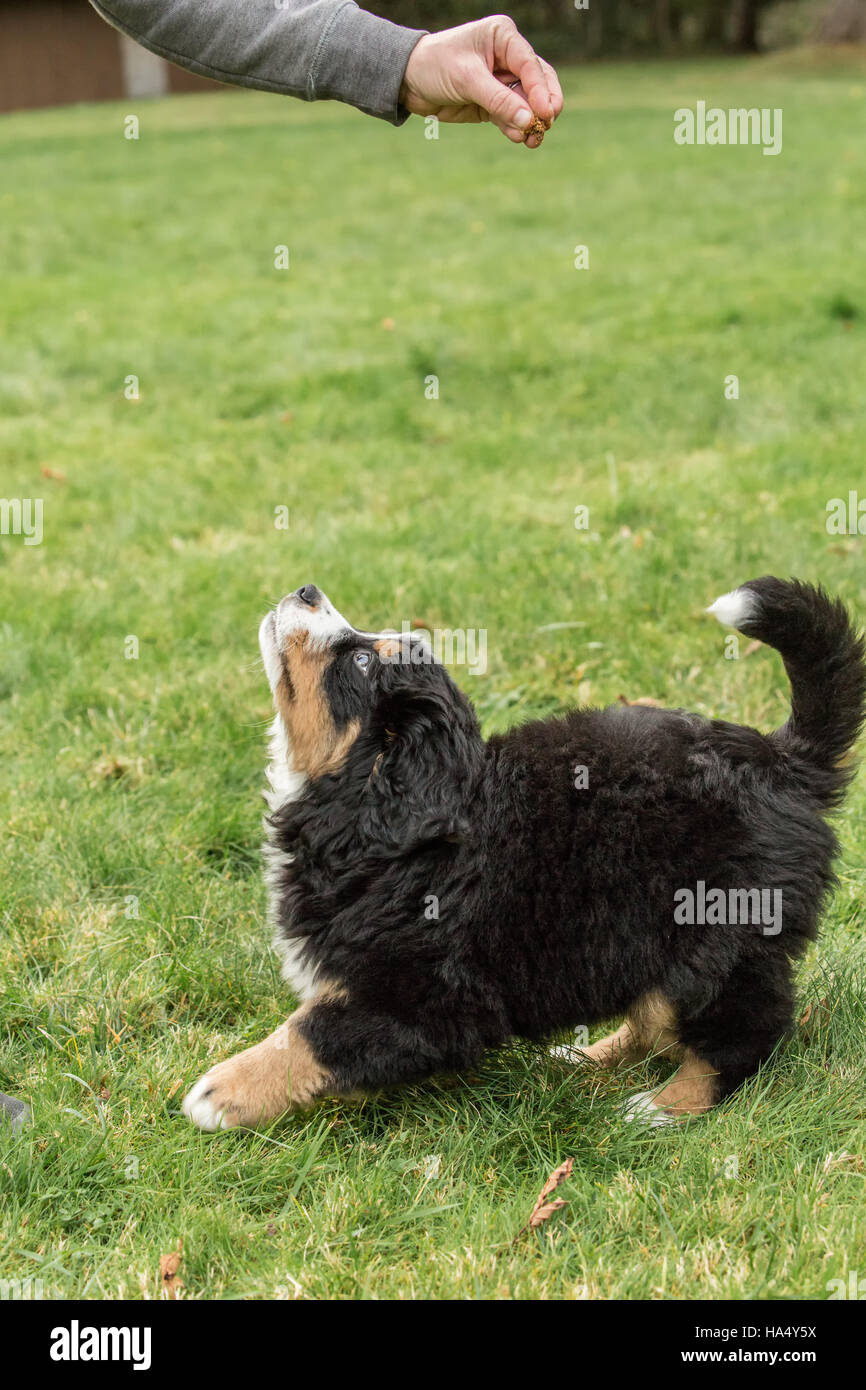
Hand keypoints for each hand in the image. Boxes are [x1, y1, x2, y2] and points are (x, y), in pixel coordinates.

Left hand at [399, 15, 562, 147]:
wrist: (408, 81)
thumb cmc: (435, 65)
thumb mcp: (467, 79)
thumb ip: (499, 100)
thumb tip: (528, 120)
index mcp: (503, 37)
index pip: (530, 64)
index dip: (541, 90)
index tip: (546, 112)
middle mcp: (507, 57)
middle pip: (537, 82)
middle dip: (543, 105)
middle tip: (546, 124)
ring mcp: (501, 81)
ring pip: (527, 103)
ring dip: (531, 122)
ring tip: (533, 140)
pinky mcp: (493, 102)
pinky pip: (511, 116)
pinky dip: (516, 128)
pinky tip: (519, 138)